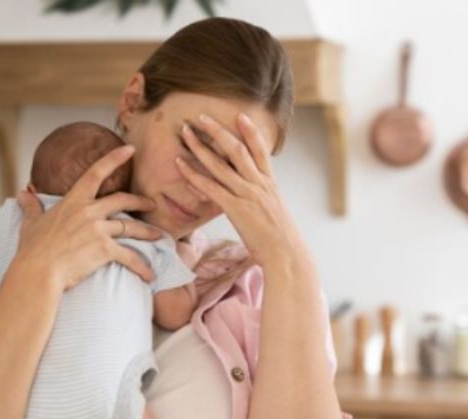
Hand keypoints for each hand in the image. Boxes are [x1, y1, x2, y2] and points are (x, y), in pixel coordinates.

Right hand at [13, 145, 162, 289]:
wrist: (37, 271)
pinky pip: (130, 256)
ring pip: (132, 228)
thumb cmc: (33, 249)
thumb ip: (31, 207)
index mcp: (73, 201)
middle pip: (123, 200)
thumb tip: (22, 194)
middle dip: (141, 202)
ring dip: (148, 232)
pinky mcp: (105, 249)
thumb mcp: (31, 223)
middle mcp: (89, 211)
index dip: (114, 158)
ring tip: (159, 236)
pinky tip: (150, 274)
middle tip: (152, 204)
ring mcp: (98, 229)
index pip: (96, 172)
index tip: (130, 149)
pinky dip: (142, 266)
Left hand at [174, 113, 303, 268]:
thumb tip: (254, 193)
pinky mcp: (236, 209)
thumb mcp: (274, 210)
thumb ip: (263, 197)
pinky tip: (181, 164)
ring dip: (201, 146)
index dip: (251, 132)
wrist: (286, 254)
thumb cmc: (280, 238)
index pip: (261, 150)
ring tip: (186, 132)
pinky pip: (211, 187)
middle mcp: (259, 184)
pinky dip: (194, 174)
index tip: (240, 116)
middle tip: (202, 117)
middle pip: (237, 149)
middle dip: (218, 131)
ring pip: (220, 164)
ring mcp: (247, 195)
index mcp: (269, 183)